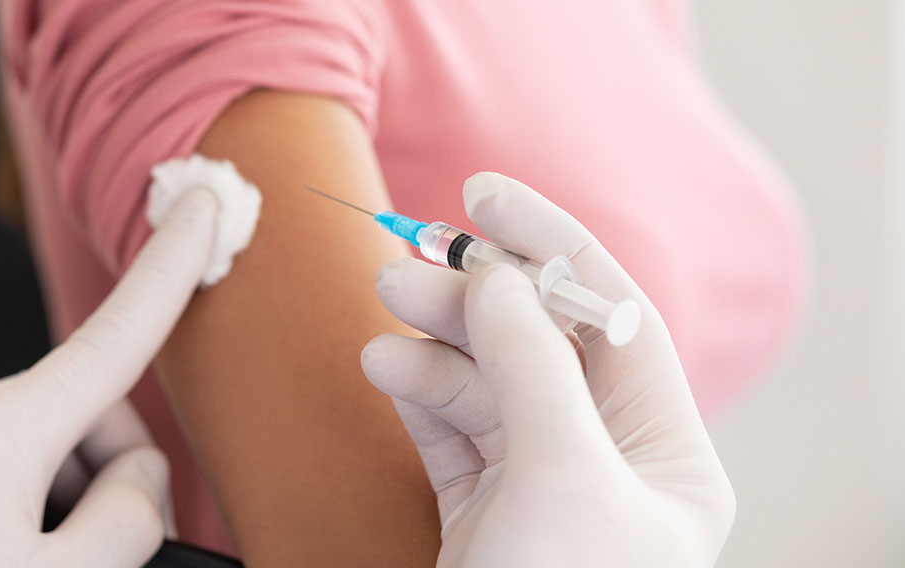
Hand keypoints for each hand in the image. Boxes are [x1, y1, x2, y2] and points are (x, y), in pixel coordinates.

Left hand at [0, 189, 218, 567]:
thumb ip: (127, 519)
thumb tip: (136, 482)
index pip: (115, 338)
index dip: (171, 268)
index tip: (200, 206)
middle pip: (83, 415)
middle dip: (109, 478)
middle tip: (100, 556)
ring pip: (34, 449)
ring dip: (56, 505)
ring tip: (31, 565)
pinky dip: (8, 512)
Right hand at [361, 173, 734, 566]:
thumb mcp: (560, 475)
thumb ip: (531, 362)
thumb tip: (498, 274)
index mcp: (664, 455)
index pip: (611, 317)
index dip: (552, 246)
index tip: (487, 195)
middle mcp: (606, 463)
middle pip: (537, 344)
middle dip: (473, 297)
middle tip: (407, 264)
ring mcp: (539, 485)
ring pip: (485, 383)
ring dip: (432, 343)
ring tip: (383, 317)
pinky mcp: (481, 509)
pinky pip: (449, 428)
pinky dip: (416, 392)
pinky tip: (384, 367)